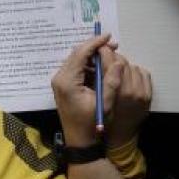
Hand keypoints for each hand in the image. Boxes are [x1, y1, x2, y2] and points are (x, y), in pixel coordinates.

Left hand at [51, 33, 117, 147]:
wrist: (80, 141)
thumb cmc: (92, 124)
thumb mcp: (105, 103)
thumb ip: (112, 82)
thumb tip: (119, 62)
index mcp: (67, 81)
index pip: (80, 53)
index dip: (95, 43)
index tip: (108, 37)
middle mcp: (60, 79)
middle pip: (76, 54)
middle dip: (94, 47)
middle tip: (113, 45)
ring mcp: (60, 82)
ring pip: (76, 59)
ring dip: (92, 55)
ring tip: (110, 55)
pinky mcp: (63, 86)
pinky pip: (75, 68)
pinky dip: (88, 64)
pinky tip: (101, 66)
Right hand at [104, 49, 151, 149]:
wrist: (121, 135)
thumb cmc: (104, 117)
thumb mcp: (98, 97)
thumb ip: (99, 77)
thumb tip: (98, 56)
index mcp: (116, 92)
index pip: (111, 63)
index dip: (105, 52)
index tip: (100, 48)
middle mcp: (131, 91)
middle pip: (122, 62)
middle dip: (113, 58)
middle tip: (107, 57)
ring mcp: (142, 92)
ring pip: (132, 66)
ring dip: (124, 66)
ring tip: (117, 71)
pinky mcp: (148, 94)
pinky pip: (143, 73)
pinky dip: (135, 72)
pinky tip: (129, 78)